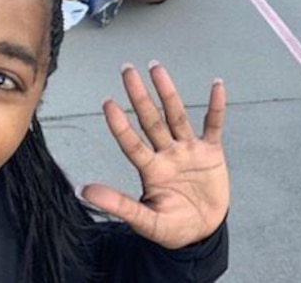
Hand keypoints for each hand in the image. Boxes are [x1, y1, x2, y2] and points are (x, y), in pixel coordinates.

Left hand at [81, 61, 228, 249]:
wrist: (203, 232)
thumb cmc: (173, 228)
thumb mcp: (146, 222)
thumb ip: (119, 206)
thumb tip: (83, 190)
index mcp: (151, 170)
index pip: (132, 143)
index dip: (120, 125)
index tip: (107, 102)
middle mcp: (167, 154)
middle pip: (151, 119)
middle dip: (139, 95)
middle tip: (126, 69)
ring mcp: (189, 150)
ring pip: (177, 115)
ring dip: (167, 92)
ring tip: (156, 68)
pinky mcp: (211, 152)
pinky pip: (213, 125)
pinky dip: (216, 106)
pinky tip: (217, 85)